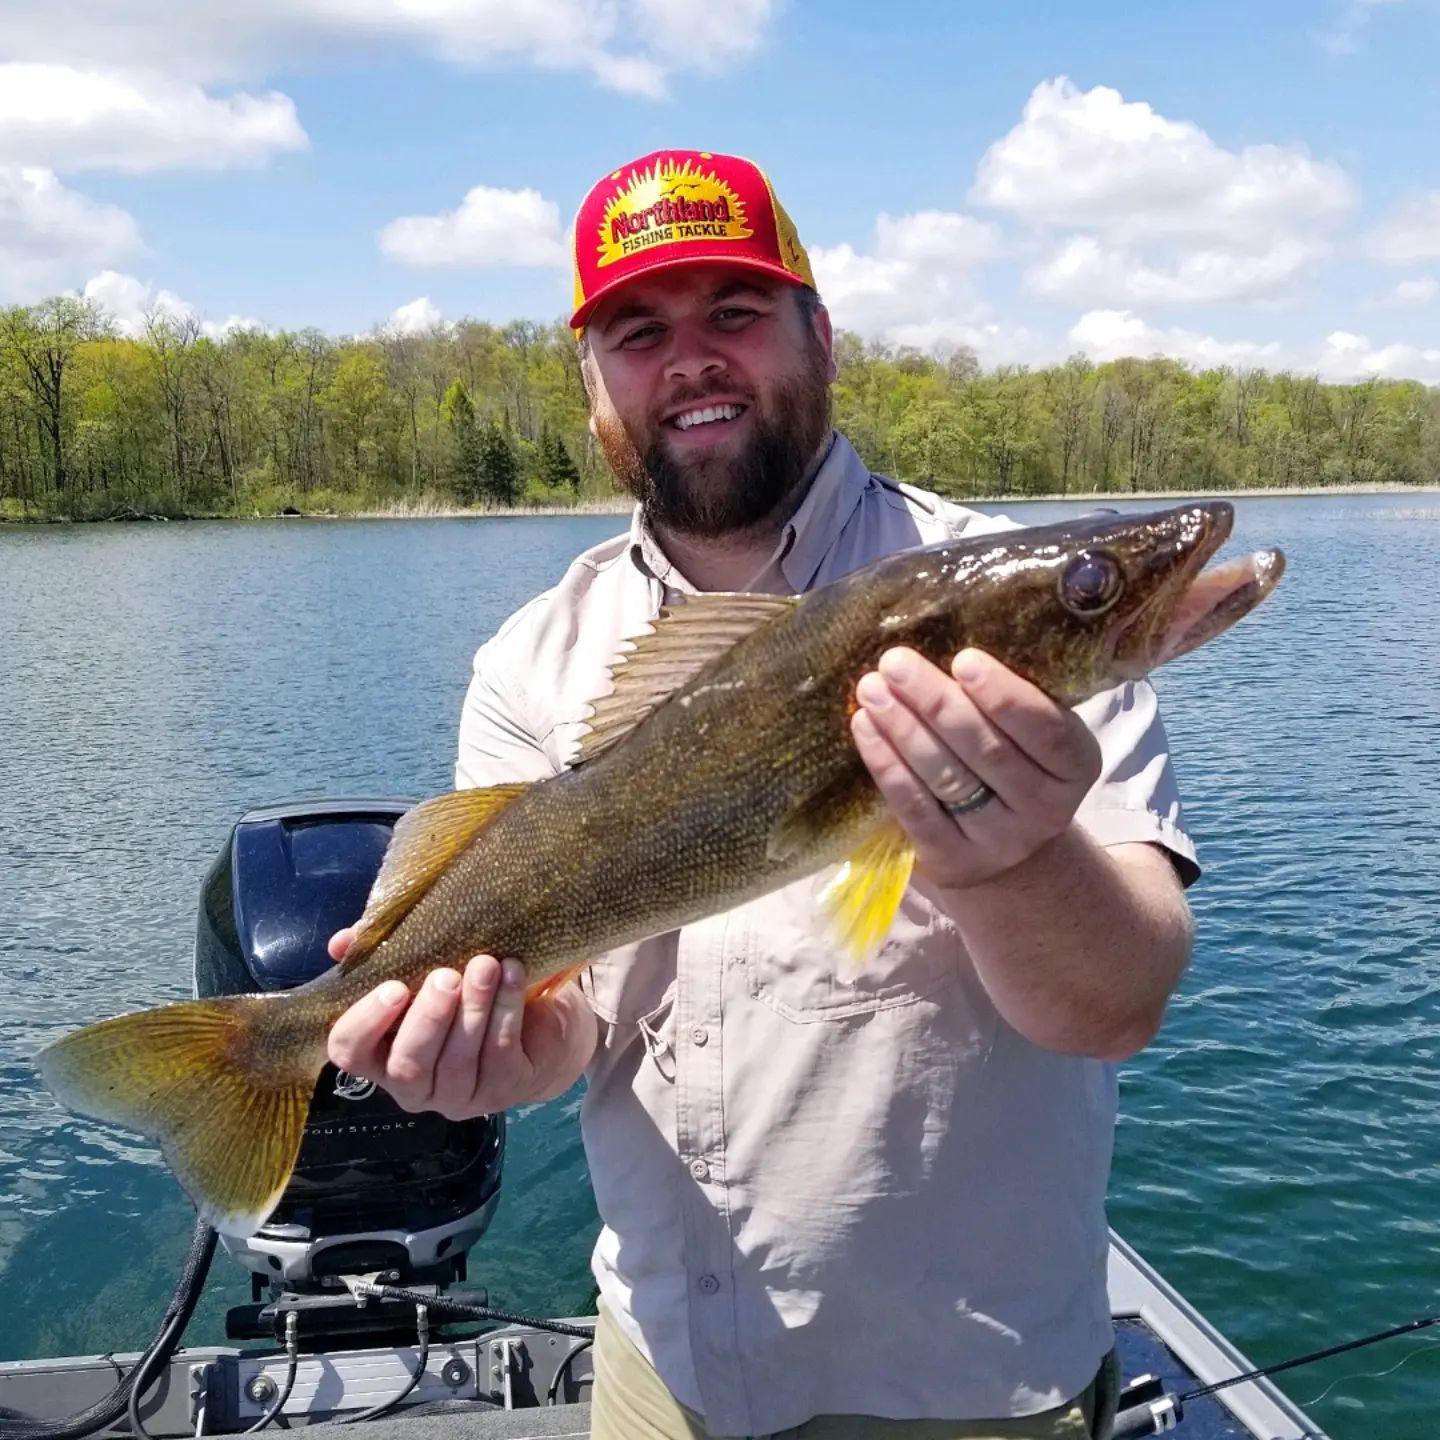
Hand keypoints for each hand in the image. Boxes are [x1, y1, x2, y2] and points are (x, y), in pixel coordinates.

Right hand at [325, 929, 596, 1118]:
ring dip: (473, 1008)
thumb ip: (380, 953)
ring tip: (486, 964)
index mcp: (380, 1055)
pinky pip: (501, 1052)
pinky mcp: (503, 1091)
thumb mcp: (422, 965)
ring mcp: (459, 1096)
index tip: (394, 987)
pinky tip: (513, 974)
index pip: (350, 1052)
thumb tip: (342, 942)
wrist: (537, 1012)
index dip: (365, 1022)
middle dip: (428, 1018)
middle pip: (409, 1065)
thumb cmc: (463, 987)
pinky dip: (507, 1009)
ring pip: (458, 1061)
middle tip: (446, 976)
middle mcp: (414, 1086)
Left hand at [851, 646, 1101, 890]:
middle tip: (895, 662)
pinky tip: (864, 727)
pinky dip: (886, 765)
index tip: (964, 659)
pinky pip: (914, 808)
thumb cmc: (1015, 765)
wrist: (1009, 852)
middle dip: (936, 702)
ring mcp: (998, 840)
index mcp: (1076, 764)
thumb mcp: (1033, 736)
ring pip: (946, 777)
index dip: (1005, 696)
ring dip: (903, 728)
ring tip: (871, 688)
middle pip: (986, 750)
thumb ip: (1009, 697)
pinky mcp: (952, 860)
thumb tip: (947, 630)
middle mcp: (1045, 808)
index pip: (1045, 729)